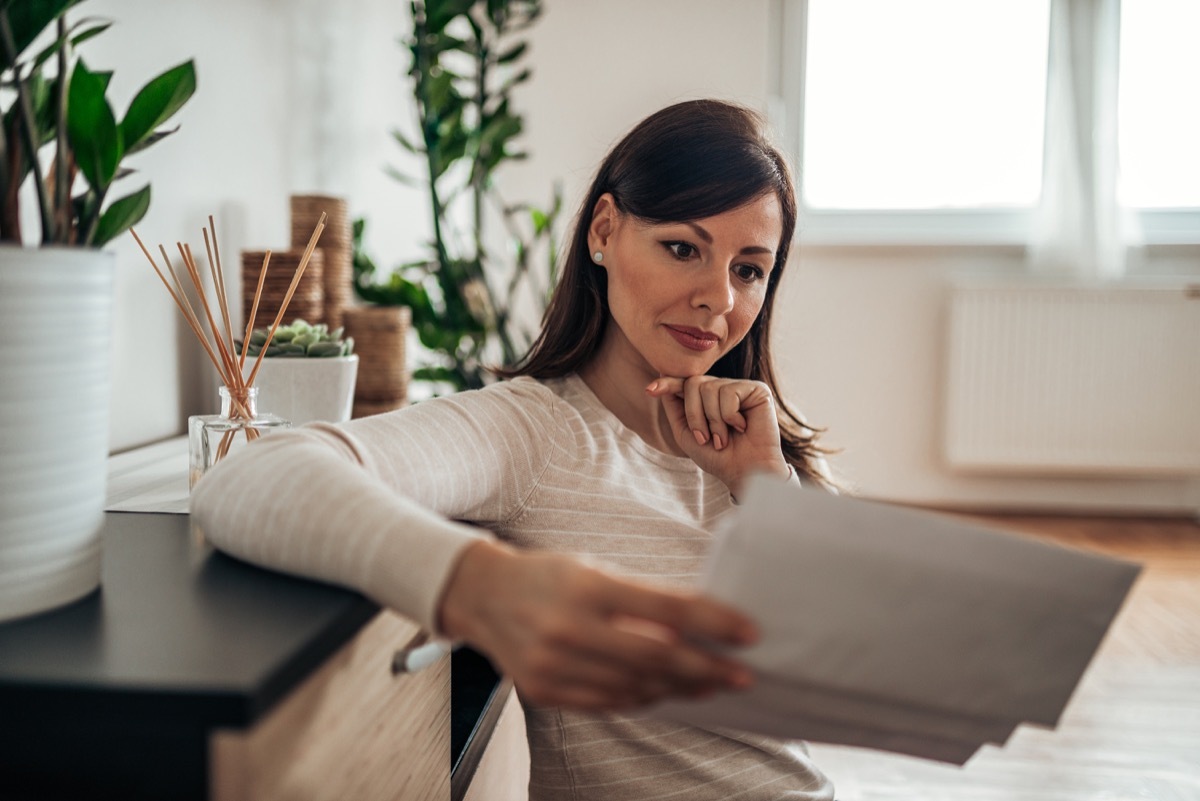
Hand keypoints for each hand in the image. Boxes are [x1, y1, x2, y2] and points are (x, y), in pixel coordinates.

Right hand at [438, 540, 758, 711]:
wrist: (482, 597)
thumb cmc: (548, 577)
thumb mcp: (594, 569)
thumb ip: (641, 598)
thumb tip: (698, 626)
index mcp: (587, 586)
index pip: (667, 608)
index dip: (714, 622)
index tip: (749, 632)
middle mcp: (568, 628)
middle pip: (657, 656)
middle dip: (708, 667)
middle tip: (742, 673)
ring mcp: (553, 665)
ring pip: (635, 686)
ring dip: (680, 687)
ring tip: (710, 683)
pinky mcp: (543, 692)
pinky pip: (607, 704)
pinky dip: (642, 698)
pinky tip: (665, 691)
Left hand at [646, 375, 789, 496]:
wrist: (745, 472)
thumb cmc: (718, 457)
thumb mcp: (686, 434)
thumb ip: (675, 408)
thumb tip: (660, 379)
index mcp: (707, 399)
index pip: (684, 383)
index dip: (667, 384)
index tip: (650, 390)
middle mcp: (723, 389)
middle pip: (693, 383)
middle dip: (694, 415)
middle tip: (706, 438)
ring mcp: (740, 388)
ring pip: (709, 388)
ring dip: (713, 421)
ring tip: (724, 438)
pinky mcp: (757, 390)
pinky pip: (729, 393)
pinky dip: (730, 417)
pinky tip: (742, 428)